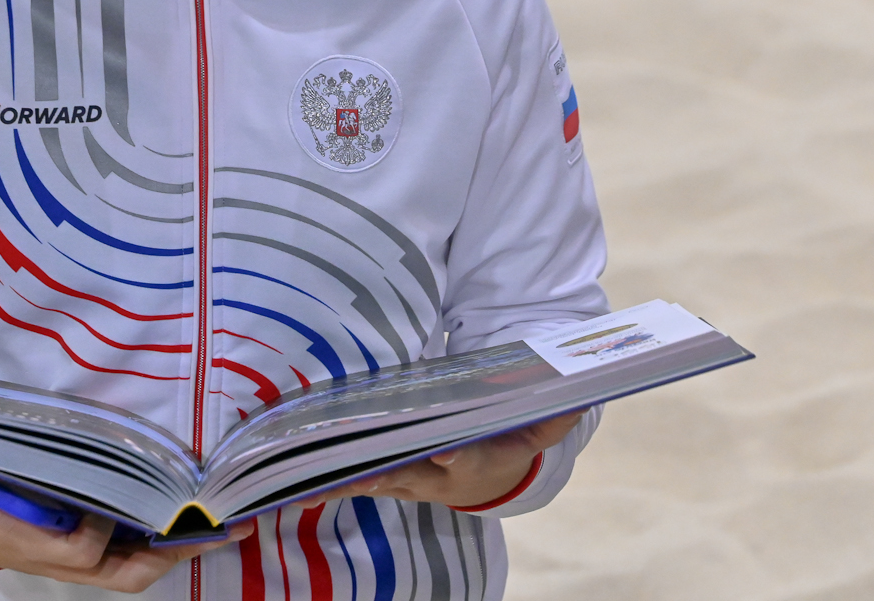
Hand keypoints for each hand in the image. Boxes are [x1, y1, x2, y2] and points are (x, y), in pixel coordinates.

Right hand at [0, 444, 247, 590]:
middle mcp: (69, 560)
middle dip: (171, 551)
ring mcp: (88, 563)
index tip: (117, 511)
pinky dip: (172, 545)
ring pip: (142, 568)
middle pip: (128, 570)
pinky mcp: (101, 556)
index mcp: (36, 543)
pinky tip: (201, 524)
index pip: (81, 549)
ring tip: (226, 525)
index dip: (100, 535)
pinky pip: (142, 557)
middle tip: (214, 525)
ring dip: (183, 549)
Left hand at [300, 410, 585, 511]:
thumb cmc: (510, 439)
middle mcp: (436, 477)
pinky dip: (326, 480)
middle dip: (382, 474)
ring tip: (311, 481)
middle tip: (358, 472)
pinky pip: (352, 478)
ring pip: (372, 480)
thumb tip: (578, 391)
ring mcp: (406, 480)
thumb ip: (556, 413)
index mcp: (475, 460)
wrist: (489, 476)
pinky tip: (295, 482)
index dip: (455, 456)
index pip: (465, 458)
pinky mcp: (383, 475)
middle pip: (407, 475)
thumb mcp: (539, 427)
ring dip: (343, 480)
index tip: (444, 449)